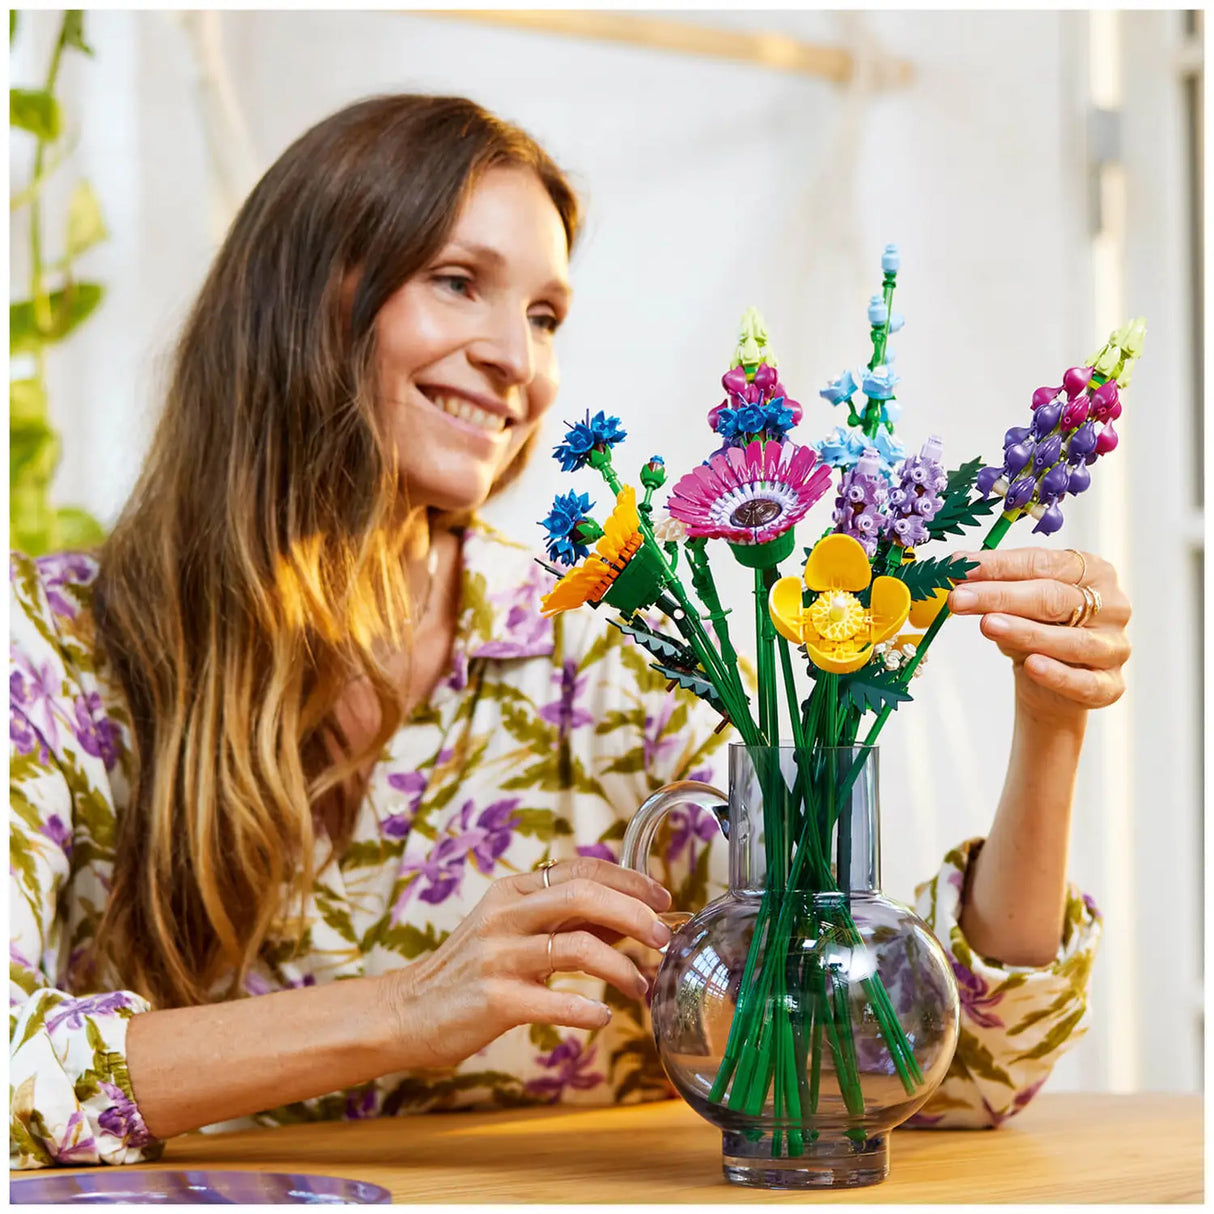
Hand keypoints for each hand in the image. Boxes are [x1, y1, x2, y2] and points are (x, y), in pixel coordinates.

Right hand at [385, 857, 672, 1067]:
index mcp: (512, 890)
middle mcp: (504, 914)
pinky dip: (587, 1009)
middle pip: (582, 896)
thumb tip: (630, 915)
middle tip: (663, 938)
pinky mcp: (493, 999)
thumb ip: (567, 920)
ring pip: (575, 947)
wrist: (408, 1011)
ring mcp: (497, 956)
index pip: (581, 868)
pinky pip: (554, 1001)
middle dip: (634, 914)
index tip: (663, 898)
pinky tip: (603, 1017)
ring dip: (621, 968)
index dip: (630, 880)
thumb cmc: (471, 970)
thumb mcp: (515, 931)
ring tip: (640, 987)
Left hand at [947, 547, 1130, 722]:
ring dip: (1026, 632)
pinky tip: (1031, 666)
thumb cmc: (1034, 629)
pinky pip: (1084, 682)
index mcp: (1093, 572)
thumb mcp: (1012, 603)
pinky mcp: (1110, 686)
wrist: (1048, 683)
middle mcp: (1112, 606)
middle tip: (960, 598)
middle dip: (1001, 596)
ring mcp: (1114, 647)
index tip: (960, 566)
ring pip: (1071, 640)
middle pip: (1055, 598)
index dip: (999, 564)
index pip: (1044, 563)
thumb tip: (958, 565)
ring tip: (988, 625)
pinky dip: (1057, 674)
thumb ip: (992, 585)